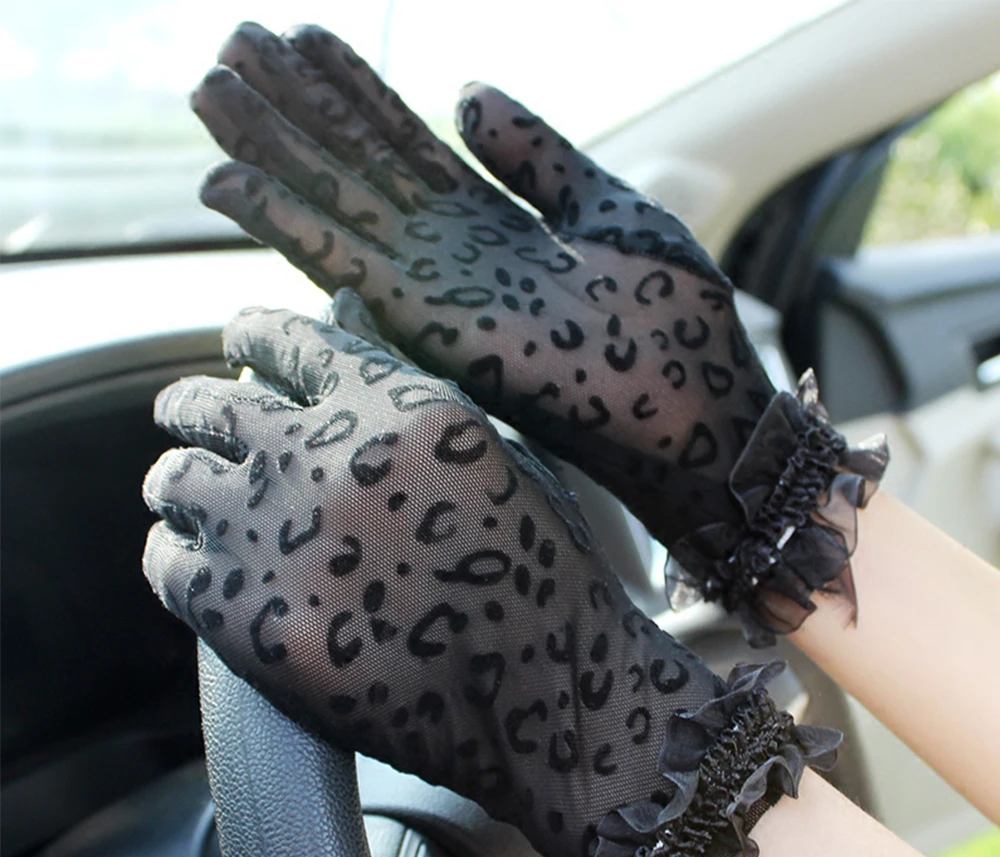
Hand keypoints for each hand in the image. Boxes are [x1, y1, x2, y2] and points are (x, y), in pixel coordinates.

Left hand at [142, 295, 836, 856]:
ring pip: (174, 481)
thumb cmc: (539, 576)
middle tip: (187, 419)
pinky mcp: (252, 626)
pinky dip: (178, 557)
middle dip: (190, 406)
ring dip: (182, 483)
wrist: (549, 697)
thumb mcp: (494, 455)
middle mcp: (329, 460)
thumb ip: (405, 399)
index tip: (237, 346)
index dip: (249, 338)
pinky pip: (168, 565)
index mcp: (396, 408)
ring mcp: (282, 543)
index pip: (284, 340)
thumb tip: (336, 338)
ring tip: (193, 495)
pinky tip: (204, 565)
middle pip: (207, 406)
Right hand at [191, 22, 776, 554]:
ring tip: (207, 88)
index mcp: (494, 227)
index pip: (407, 147)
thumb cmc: (671, 319)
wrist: (699, 405)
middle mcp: (450, 258)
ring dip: (269, 153)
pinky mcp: (430, 327)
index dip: (354, 93)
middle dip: (294, 111)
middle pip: (357, 170)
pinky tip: (225, 182)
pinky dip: (282, 224)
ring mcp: (435, 293)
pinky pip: (342, 265)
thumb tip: (467, 92)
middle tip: (229, 45)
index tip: (302, 37)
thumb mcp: (605, 208)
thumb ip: (536, 154)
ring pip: (334, 207)